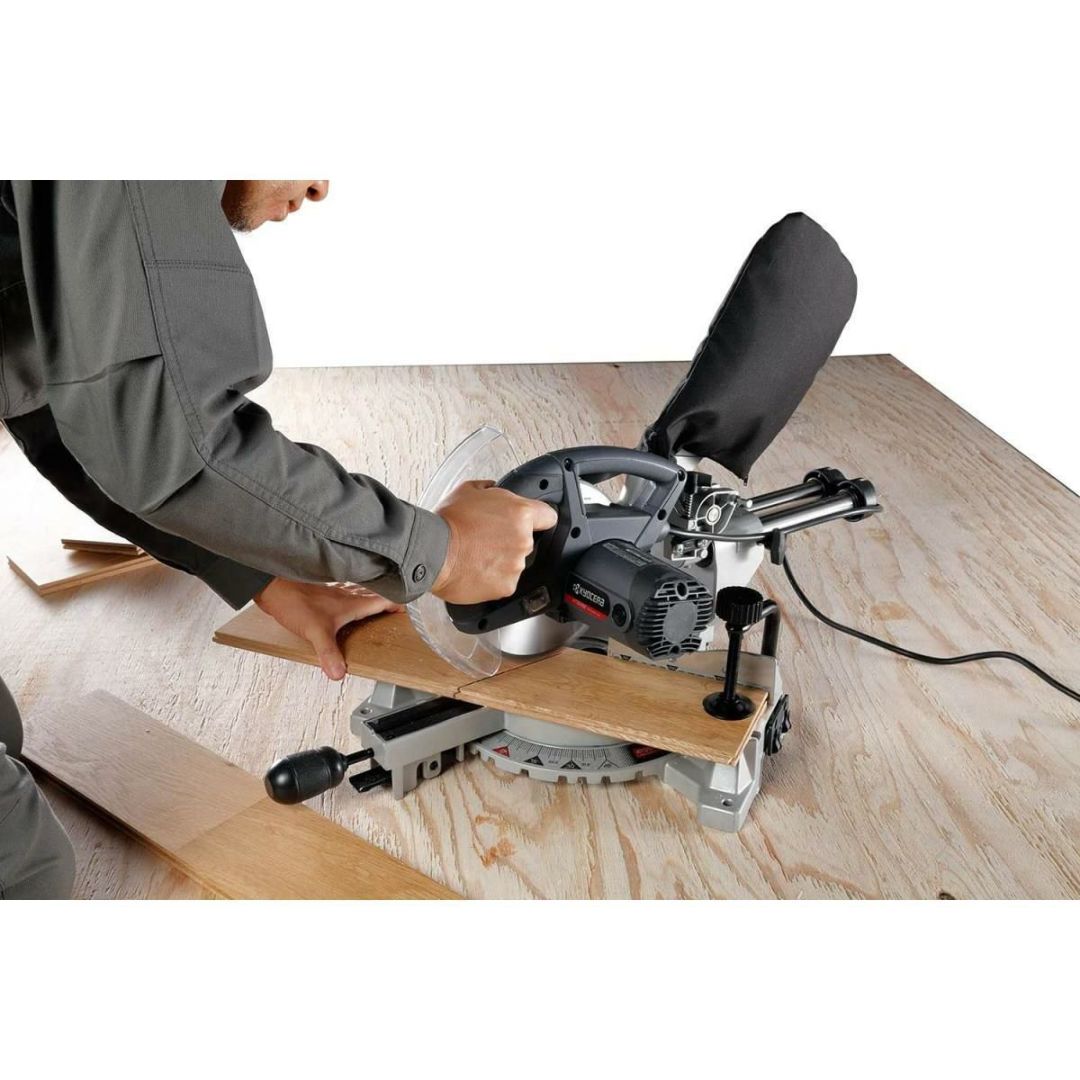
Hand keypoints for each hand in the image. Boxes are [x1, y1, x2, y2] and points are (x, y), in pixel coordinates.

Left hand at [254, 578, 401, 679]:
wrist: (271, 586)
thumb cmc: (293, 602)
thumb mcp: (315, 632)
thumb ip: (329, 653)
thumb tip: (339, 673)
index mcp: (352, 602)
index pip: (383, 599)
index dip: (398, 603)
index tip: (410, 610)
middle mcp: (346, 594)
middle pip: (374, 595)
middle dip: (388, 601)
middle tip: (399, 610)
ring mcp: (334, 592)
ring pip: (360, 593)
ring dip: (371, 598)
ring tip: (378, 606)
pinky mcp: (321, 593)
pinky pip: (345, 594)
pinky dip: (352, 599)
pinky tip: (345, 606)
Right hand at [432, 480, 557, 603]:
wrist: (432, 551)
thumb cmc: (448, 521)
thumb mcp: (468, 490)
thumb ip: (490, 489)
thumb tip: (493, 489)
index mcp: (521, 514)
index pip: (548, 516)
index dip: (539, 518)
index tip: (532, 523)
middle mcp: (523, 540)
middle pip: (527, 541)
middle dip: (511, 540)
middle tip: (487, 539)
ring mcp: (516, 566)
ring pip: (515, 563)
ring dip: (502, 560)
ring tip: (477, 556)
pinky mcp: (506, 586)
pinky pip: (505, 581)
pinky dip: (493, 578)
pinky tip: (476, 570)